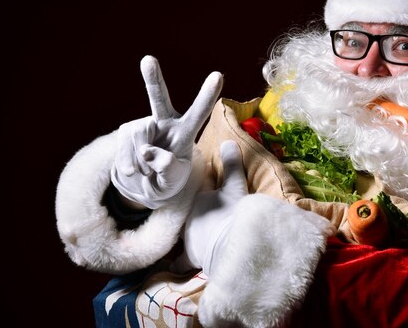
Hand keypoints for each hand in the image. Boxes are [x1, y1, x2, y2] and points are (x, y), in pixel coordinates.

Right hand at [111, 55, 222, 208]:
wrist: (146, 184)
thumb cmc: (168, 179)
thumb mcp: (173, 179)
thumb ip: (167, 168)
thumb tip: (147, 151)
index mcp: (186, 131)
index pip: (199, 113)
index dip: (207, 95)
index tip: (218, 75)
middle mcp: (165, 121)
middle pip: (159, 98)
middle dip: (153, 79)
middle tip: (148, 59)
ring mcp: (144, 124)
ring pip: (138, 137)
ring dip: (141, 161)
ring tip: (147, 171)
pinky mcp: (126, 130)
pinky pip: (124, 147)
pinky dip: (127, 163)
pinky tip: (133, 171)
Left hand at [171, 140, 248, 274]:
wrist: (231, 242)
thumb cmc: (232, 212)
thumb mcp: (235, 186)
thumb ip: (231, 164)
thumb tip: (228, 141)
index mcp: (196, 200)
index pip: (196, 194)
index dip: (201, 195)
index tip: (204, 195)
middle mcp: (187, 218)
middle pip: (190, 215)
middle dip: (194, 215)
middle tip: (201, 216)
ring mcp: (188, 238)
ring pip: (185, 234)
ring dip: (188, 235)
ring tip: (193, 236)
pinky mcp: (190, 257)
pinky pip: (180, 262)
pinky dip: (177, 264)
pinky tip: (172, 267)